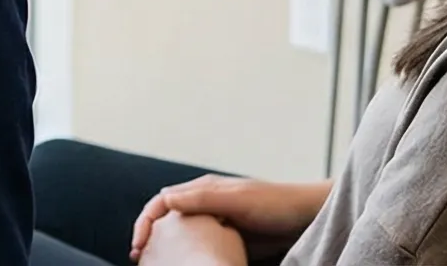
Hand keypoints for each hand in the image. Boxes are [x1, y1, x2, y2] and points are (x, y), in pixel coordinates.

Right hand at [132, 177, 329, 260]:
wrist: (308, 217)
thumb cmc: (277, 204)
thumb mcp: (238, 200)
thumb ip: (203, 199)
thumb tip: (166, 198)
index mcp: (205, 189)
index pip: (162, 202)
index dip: (146, 221)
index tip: (138, 245)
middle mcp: (207, 203)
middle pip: (168, 219)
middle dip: (150, 238)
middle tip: (140, 261)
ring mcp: (218, 221)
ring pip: (182, 234)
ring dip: (167, 249)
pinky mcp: (229, 238)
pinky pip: (201, 247)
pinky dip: (188, 256)